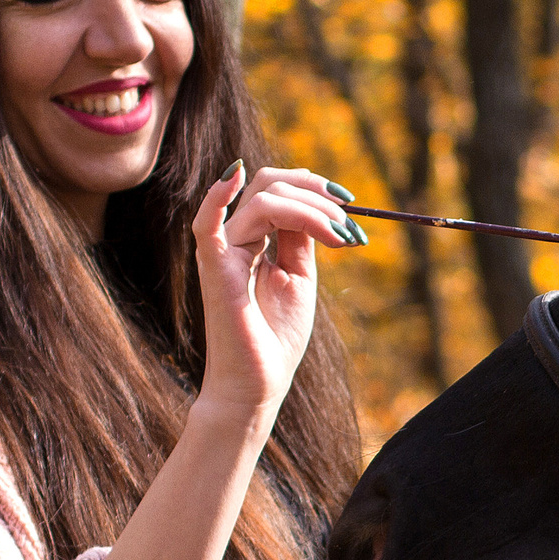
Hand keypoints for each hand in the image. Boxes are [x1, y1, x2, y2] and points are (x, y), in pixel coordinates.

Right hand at [191, 163, 362, 421]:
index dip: (315, 189)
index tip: (352, 207)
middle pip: (271, 186)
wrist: (258, 383)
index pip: (279, 190)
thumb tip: (319, 203)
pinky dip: (216, 196)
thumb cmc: (276, 338)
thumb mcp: (299, 277)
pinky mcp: (215, 268)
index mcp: (255, 239)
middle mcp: (234, 238)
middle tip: (349, 224)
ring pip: (264, 200)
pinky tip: (234, 175)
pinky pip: (206, 224)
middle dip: (317, 196)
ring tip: (341, 237)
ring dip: (311, 210)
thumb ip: (301, 237)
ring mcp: (222, 251)